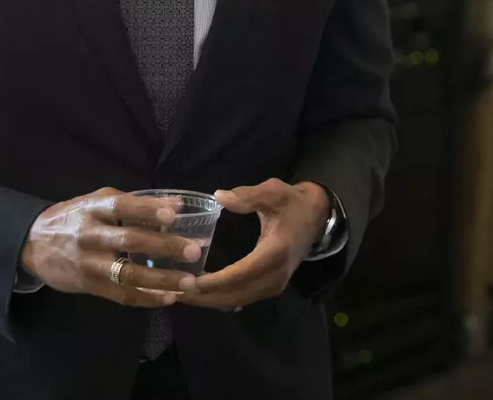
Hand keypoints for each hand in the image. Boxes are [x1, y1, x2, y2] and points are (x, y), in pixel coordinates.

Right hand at [18, 187, 201, 307]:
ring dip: (161, 279)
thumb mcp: (94, 202)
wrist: (31, 245)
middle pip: (130, 241)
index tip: (174, 212)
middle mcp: (90, 236)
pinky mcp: (90, 286)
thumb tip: (175, 204)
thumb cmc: (72, 218)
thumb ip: (130, 203)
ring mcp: (89, 264)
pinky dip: (147, 298)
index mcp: (93, 209)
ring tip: (188, 282)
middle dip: (164, 246)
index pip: (122, 206)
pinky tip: (169, 297)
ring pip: (128, 274)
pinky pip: (122, 295)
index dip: (147, 209)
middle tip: (194, 250)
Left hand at [179, 179, 330, 310]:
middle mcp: (275, 275)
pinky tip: (202, 294)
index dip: (213, 282)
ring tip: (182, 295)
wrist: (317, 217)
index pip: (239, 274)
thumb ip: (248, 195)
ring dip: (210, 300)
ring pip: (238, 300)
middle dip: (204, 296)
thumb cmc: (293, 203)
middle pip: (235, 294)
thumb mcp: (274, 192)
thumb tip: (219, 196)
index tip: (187, 282)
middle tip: (175, 291)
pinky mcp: (271, 287)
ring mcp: (275, 284)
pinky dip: (222, 298)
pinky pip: (243, 298)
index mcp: (274, 253)